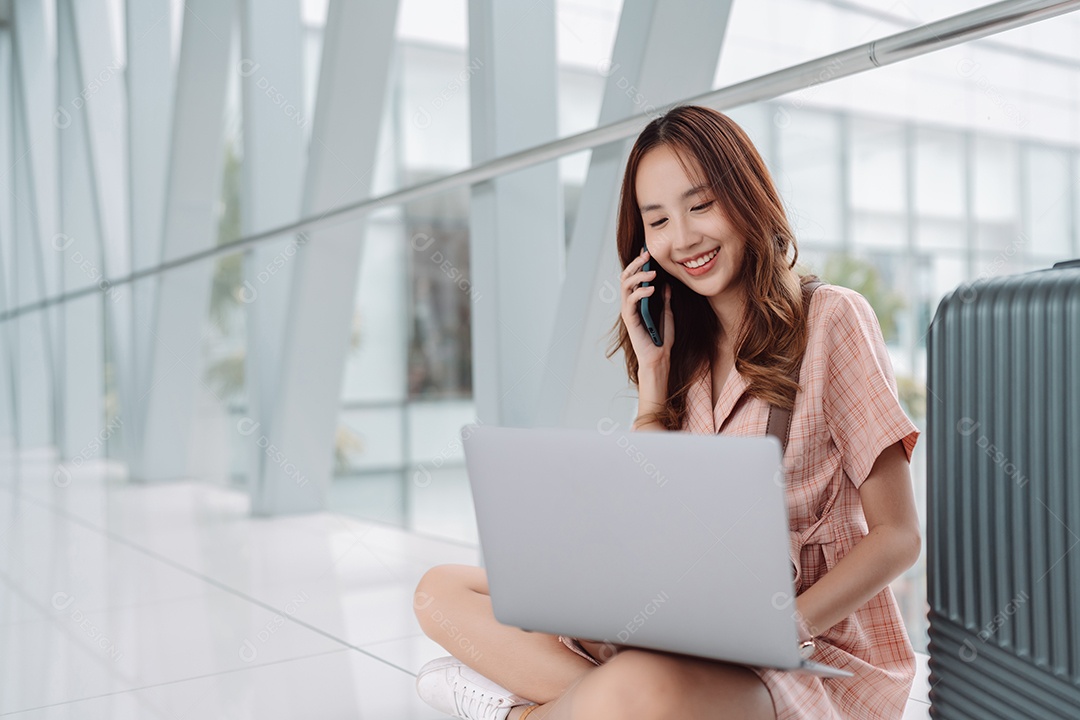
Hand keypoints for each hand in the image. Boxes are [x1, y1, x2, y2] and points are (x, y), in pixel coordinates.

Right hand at [620, 248, 674, 372]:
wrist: (660, 357)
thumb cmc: (662, 339)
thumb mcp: (668, 314)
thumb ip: (665, 300)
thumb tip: (666, 285)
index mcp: (638, 301)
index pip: (634, 277)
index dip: (638, 264)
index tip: (647, 251)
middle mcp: (630, 304)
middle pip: (626, 278)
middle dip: (635, 264)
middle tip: (647, 255)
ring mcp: (629, 311)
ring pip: (625, 286)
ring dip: (638, 276)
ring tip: (652, 273)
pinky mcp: (630, 319)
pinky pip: (631, 301)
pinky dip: (640, 293)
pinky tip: (651, 288)